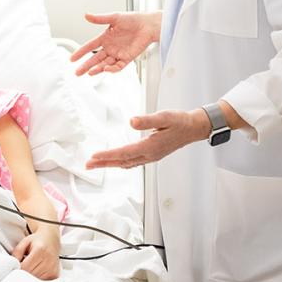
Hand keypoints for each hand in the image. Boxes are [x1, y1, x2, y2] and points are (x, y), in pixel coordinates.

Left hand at [12, 229, 60, 280]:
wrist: (51, 240)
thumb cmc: (37, 241)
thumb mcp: (24, 242)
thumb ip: (17, 252)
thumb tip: (13, 265)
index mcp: (40, 251)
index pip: (25, 267)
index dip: (17, 270)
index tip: (15, 268)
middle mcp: (48, 260)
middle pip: (30, 275)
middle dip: (23, 275)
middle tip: (21, 269)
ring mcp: (53, 268)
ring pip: (36, 280)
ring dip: (30, 278)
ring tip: (29, 269)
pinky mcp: (55, 275)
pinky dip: (37, 280)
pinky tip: (36, 272)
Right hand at [69, 12, 159, 75]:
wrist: (148, 25)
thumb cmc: (133, 19)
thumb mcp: (114, 17)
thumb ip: (100, 18)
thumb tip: (87, 15)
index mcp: (105, 37)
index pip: (90, 46)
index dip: (80, 52)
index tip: (72, 58)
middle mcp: (110, 47)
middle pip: (95, 59)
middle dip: (86, 66)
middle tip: (77, 72)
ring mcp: (118, 54)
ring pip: (104, 64)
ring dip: (97, 69)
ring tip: (90, 72)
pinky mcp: (127, 58)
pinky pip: (118, 66)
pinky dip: (112, 69)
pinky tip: (106, 69)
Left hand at [86, 108, 208, 168]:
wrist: (193, 128)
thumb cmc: (180, 121)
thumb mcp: (164, 116)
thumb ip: (148, 120)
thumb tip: (132, 121)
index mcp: (150, 147)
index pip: (124, 153)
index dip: (108, 155)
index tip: (94, 156)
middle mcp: (149, 155)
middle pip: (122, 162)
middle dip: (104, 163)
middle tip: (87, 165)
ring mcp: (151, 157)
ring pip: (126, 163)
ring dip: (110, 164)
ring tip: (96, 163)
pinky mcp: (152, 155)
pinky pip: (132, 162)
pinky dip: (121, 162)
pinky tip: (116, 161)